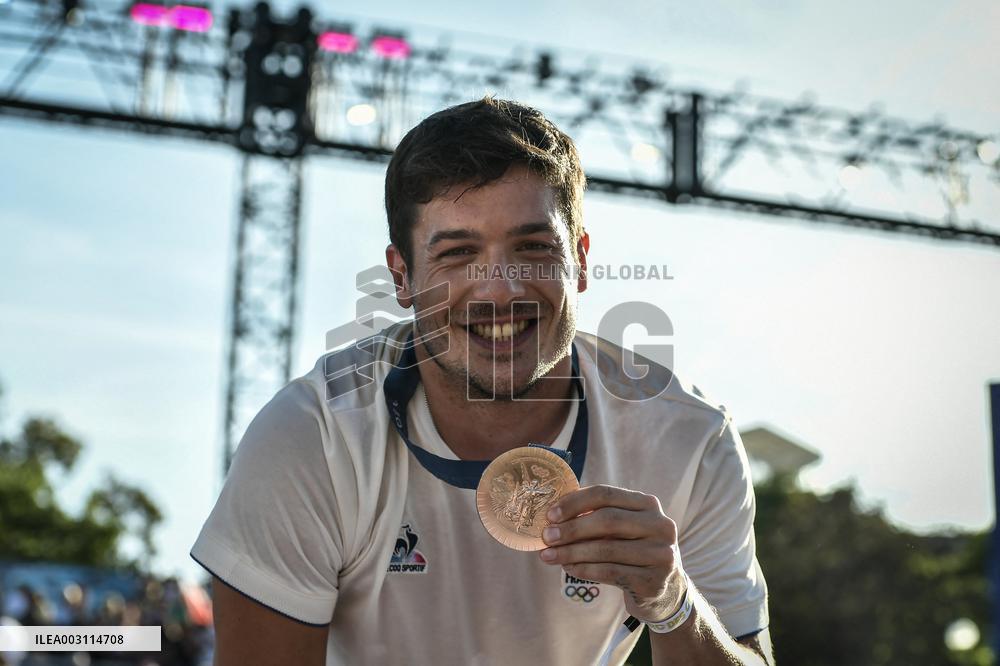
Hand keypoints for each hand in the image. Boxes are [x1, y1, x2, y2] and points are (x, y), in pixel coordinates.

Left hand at [539, 484, 686, 622]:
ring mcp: (660, 554)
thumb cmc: (632, 550)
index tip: (550, 514)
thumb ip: (596, 516)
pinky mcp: (653, 581)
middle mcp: (660, 525)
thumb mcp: (623, 527)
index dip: (575, 502)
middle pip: (607, 520)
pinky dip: (584, 569)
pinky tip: (568, 568)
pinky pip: (610, 572)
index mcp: (648, 504)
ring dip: (572, 552)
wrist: (665, 590)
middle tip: (546, 537)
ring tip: (549, 556)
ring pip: (606, 549)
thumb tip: (553, 515)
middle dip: (571, 528)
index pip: (606, 494)